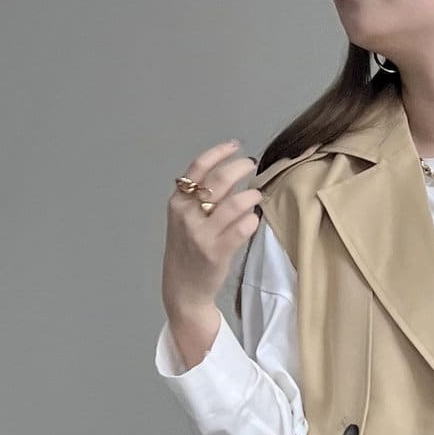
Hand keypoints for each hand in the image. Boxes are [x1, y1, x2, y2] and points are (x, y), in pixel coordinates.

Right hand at [161, 137, 263, 358]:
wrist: (183, 289)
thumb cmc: (187, 252)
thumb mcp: (185, 220)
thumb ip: (201, 199)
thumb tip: (230, 175)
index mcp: (177, 202)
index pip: (198, 168)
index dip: (219, 152)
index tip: (236, 145)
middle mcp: (187, 215)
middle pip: (219, 180)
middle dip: (241, 168)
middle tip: (252, 166)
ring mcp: (202, 234)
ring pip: (235, 203)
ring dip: (251, 195)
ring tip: (256, 196)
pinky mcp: (217, 252)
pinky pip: (242, 228)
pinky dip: (252, 220)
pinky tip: (253, 221)